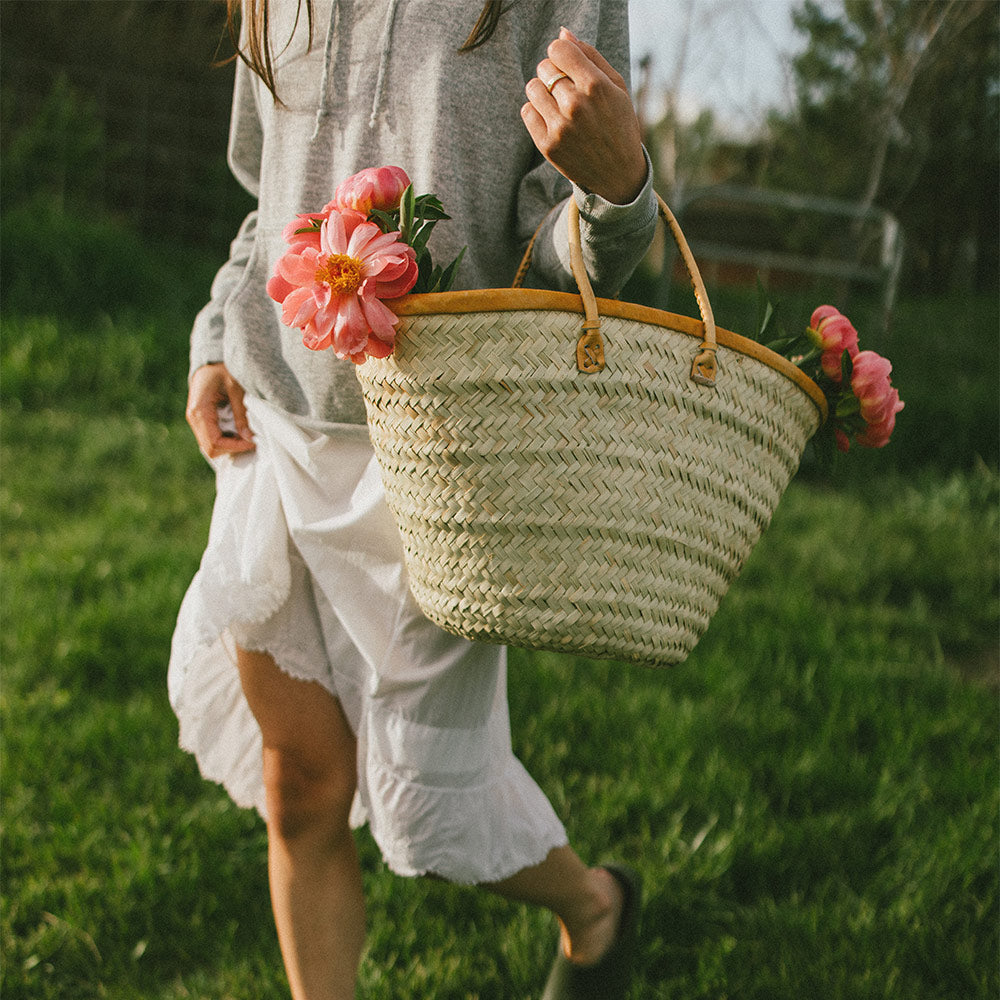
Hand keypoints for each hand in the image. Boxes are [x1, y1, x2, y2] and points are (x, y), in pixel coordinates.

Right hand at [185, 363, 254, 457]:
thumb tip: (249, 437)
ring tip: (247, 435)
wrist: (211, 361)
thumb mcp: (236, 388)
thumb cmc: (222, 369)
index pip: (214, 443)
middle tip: (251, 439)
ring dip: (230, 445)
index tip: (252, 441)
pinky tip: (240, 432)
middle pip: (211, 449)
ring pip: (212, 446)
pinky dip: (227, 439)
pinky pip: (213, 438)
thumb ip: (241, 413)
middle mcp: (194, 419)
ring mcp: (197, 420)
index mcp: (199, 411)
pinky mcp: (202, 420)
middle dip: (232, 448)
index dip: (235, 447)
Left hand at [521, 26, 646, 205]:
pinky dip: (536, 111)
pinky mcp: (547, 145)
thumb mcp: (616, 88)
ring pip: (533, 88)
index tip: (567, 63)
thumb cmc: (618, 124)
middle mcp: (576, 106)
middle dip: (553, 72)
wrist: (617, 173)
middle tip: (566, 88)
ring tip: (558, 103)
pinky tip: (552, 119)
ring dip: (542, 90)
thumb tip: (563, 34)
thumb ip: (590, 57)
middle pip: (544, 67)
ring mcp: (560, 128)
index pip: (558, 49)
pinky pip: (527, 111)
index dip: (560, 53)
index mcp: (596, 87)